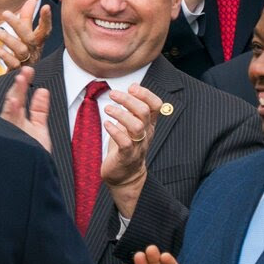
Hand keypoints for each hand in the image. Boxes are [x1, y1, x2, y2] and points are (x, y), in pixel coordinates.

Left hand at [0, 0, 52, 70]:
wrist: (19, 80)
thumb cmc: (24, 54)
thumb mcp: (26, 35)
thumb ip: (27, 18)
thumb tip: (31, 0)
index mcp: (37, 42)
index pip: (45, 30)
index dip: (46, 19)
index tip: (45, 7)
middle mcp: (34, 52)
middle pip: (29, 37)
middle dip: (18, 24)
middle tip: (5, 13)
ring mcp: (26, 62)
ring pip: (20, 49)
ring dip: (7, 38)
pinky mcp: (17, 72)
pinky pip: (12, 63)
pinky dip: (3, 55)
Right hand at [0, 67, 50, 151]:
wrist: (31, 180)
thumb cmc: (32, 157)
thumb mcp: (38, 130)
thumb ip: (39, 111)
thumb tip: (42, 90)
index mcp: (16, 121)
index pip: (18, 99)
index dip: (23, 85)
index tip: (29, 70)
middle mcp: (10, 127)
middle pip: (12, 103)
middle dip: (18, 87)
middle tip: (25, 72)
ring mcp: (9, 136)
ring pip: (9, 113)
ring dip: (15, 95)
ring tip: (20, 81)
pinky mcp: (9, 144)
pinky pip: (8, 129)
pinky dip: (10, 114)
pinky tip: (13, 102)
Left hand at [100, 84, 161, 218]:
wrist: (125, 175)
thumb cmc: (126, 147)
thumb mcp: (131, 125)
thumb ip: (132, 109)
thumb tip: (130, 88)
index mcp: (149, 125)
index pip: (157, 105)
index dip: (146, 94)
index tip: (131, 87)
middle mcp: (146, 134)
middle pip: (144, 112)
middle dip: (128, 100)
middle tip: (113, 94)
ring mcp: (138, 145)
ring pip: (136, 126)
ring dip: (120, 114)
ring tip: (107, 108)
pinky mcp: (126, 156)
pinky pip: (125, 142)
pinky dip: (115, 131)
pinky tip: (106, 124)